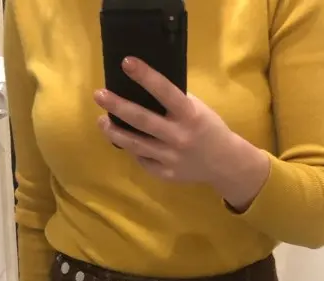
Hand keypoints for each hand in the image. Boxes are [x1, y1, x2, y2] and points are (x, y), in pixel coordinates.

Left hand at [94, 58, 269, 209]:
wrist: (224, 163)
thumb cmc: (208, 128)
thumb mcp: (198, 109)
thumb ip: (175, 101)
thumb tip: (144, 88)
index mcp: (189, 115)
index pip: (164, 91)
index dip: (145, 76)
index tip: (125, 63)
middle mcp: (179, 136)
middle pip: (142, 120)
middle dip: (117, 106)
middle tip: (99, 95)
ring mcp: (171, 158)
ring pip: (135, 144)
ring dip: (115, 132)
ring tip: (101, 121)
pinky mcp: (166, 174)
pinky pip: (143, 160)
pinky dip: (132, 150)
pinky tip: (124, 140)